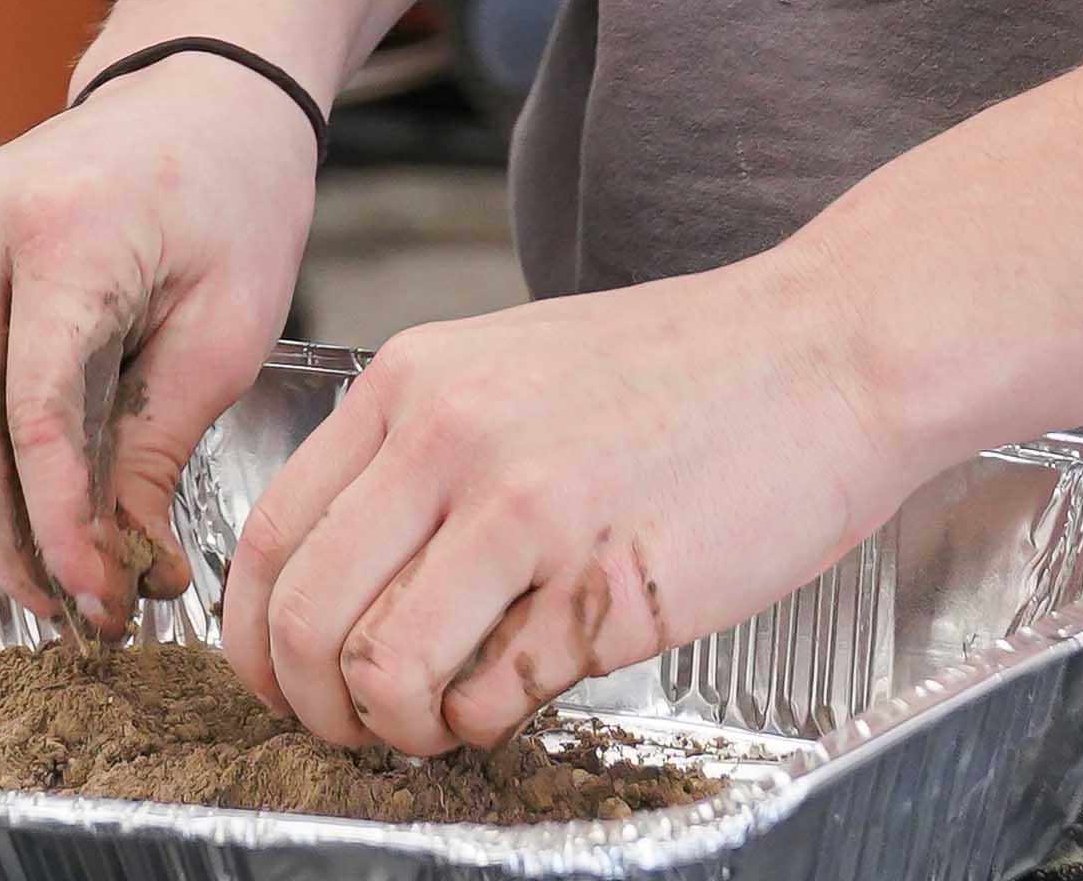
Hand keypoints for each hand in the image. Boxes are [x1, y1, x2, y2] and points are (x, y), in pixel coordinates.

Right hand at [0, 55, 324, 639]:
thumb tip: (120, 569)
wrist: (196, 95)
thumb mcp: (228, 328)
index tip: (97, 603)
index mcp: (61, 228)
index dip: (59, 528)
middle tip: (70, 612)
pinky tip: (27, 505)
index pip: (35, 416)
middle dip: (8, 542)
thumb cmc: (228, 193)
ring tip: (60, 571)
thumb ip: (160, 447)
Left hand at [216, 255, 903, 756]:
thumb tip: (342, 576)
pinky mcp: (603, 583)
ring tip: (437, 722)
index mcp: (410, 380)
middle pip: (303, 616)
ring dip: (394, 729)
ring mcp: (525, 508)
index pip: (269, 535)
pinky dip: (485, 726)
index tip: (283, 681)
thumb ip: (418, 452)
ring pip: (381, 670)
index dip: (257, 639)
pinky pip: (490, 697)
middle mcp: (447, 434)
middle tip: (353, 728)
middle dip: (312, 704)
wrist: (824, 352)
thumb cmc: (677, 371)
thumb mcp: (508, 369)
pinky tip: (517, 697)